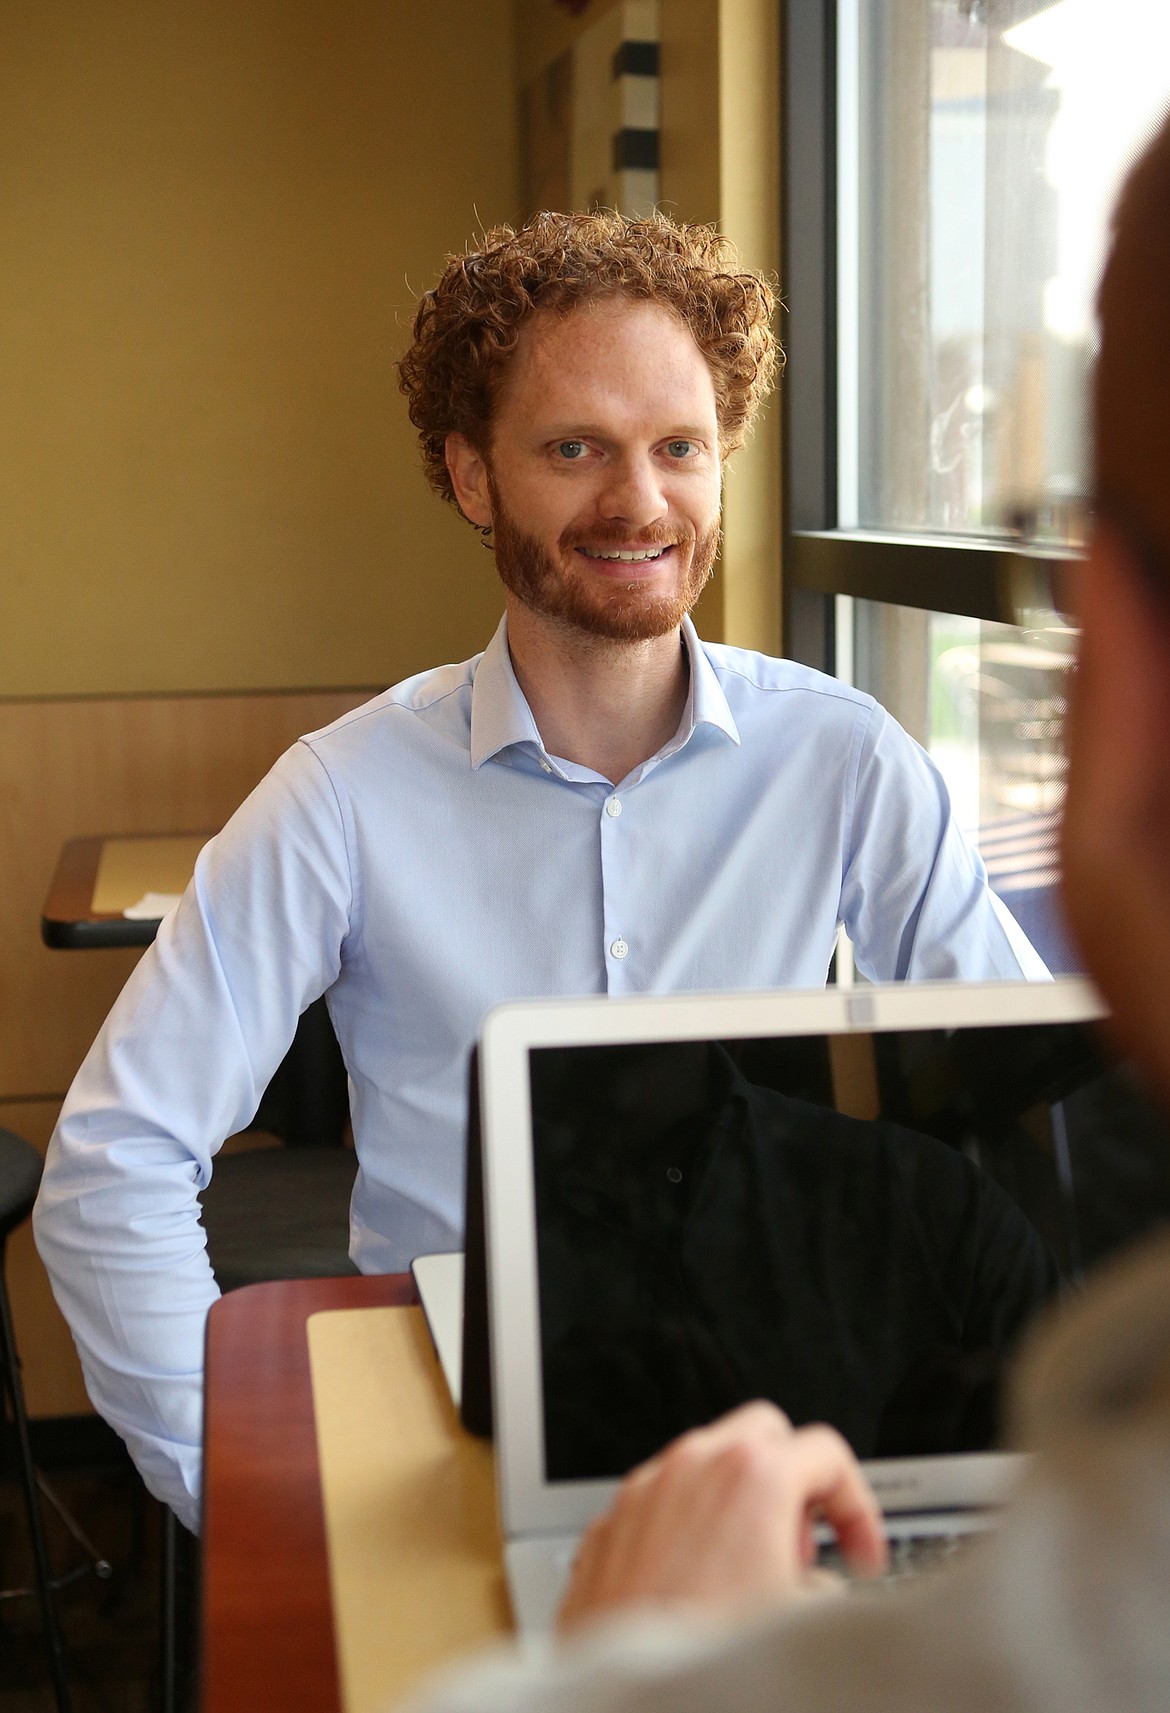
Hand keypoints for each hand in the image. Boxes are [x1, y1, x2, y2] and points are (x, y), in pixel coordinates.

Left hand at [557, 1401, 887, 1633]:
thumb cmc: (706, 1659)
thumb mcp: (803, 1624)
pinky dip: (685, 1526)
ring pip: (703, 1463)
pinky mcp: (608, 1526)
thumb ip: (827, 1587)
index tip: (858, 1553)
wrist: (624, 1706)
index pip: (827, 1452)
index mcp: (750, 1477)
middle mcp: (690, 1468)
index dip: (857, 1507)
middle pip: (761, 1434)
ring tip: (749, 1577)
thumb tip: (818, 1591)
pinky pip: (658, 1502)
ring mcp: (642, 1492)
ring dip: (736, 1502)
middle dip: (792, 1481)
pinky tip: (694, 1589)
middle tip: (798, 1547)